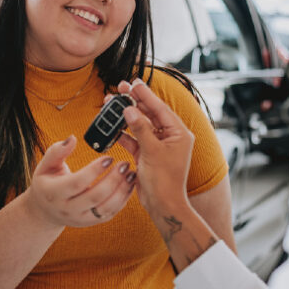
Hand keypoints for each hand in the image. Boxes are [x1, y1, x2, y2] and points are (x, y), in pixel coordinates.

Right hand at [26, 135, 135, 228]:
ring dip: (121, 191)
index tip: (109, 158)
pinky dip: (122, 200)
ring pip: (105, 208)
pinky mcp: (91, 222)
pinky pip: (110, 213)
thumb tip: (72, 138)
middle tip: (124, 164)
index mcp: (53, 193)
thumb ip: (57, 151)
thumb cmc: (46, 182)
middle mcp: (66, 208)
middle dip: (113, 180)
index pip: (77, 182)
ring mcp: (80, 218)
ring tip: (130, 174)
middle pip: (95, 196)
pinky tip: (128, 186)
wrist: (44, 210)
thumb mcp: (45, 165)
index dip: (95, 170)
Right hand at [114, 78, 193, 217]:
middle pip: (149, 114)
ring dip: (125, 117)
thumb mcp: (152, 150)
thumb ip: (140, 128)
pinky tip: (112, 127)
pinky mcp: (147, 155)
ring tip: (110, 104)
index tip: (133, 83)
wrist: (162, 206)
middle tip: (120, 88)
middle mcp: (170, 137)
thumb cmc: (164, 180)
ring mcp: (158, 146)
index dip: (145, 95)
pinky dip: (123, 133)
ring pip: (139, 125)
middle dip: (133, 102)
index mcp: (179, 133)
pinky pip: (133, 139)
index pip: (160, 108)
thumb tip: (129, 109)